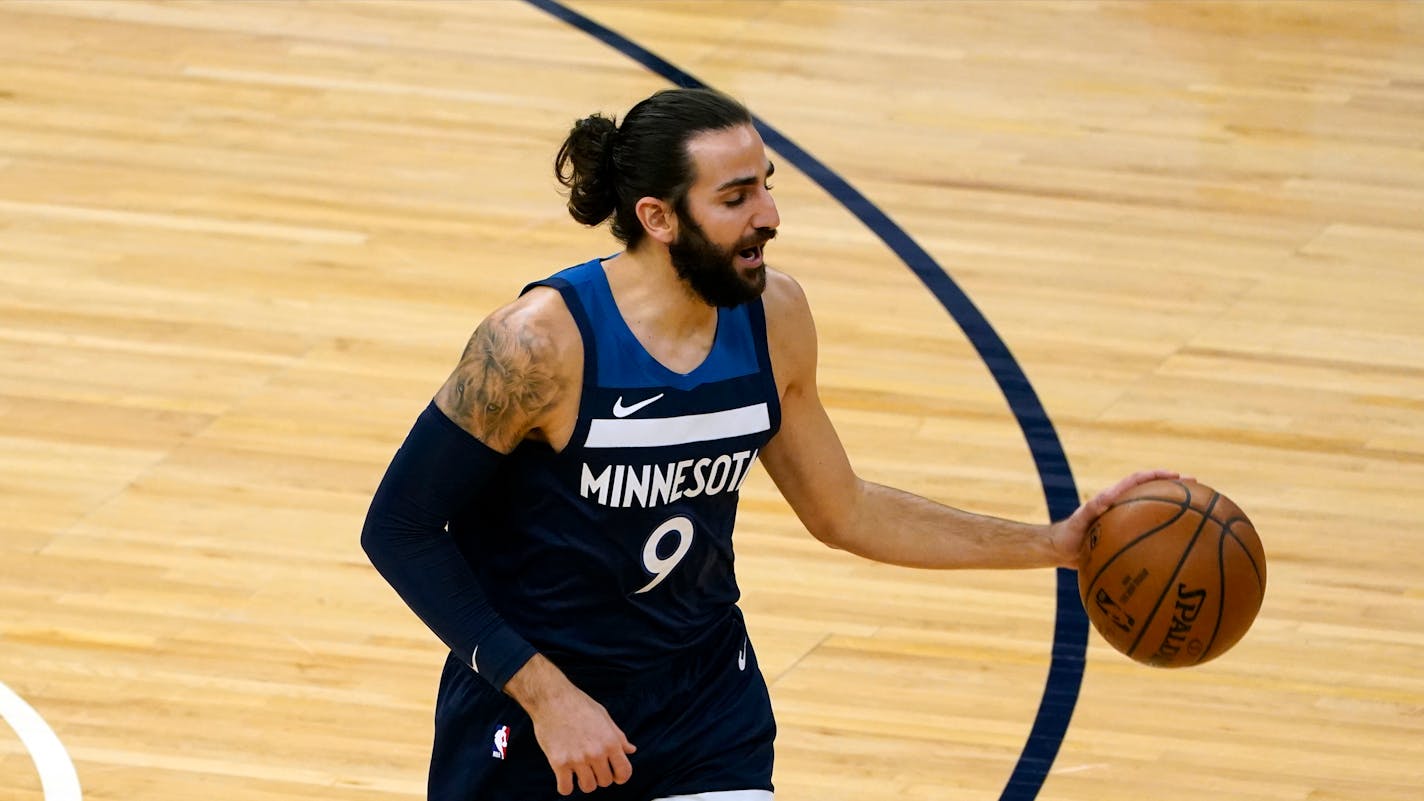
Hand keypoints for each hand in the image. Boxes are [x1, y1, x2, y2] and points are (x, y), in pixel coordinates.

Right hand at [505, 655, 636, 795]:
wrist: (551, 698)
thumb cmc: (579, 705)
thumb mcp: (604, 717)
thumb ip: (618, 736)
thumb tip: (631, 750)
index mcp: (610, 741)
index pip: (624, 772)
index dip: (620, 776)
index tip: (613, 775)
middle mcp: (596, 752)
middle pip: (605, 782)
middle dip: (600, 776)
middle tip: (591, 766)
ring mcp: (577, 759)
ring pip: (588, 787)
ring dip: (584, 781)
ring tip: (578, 770)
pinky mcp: (558, 763)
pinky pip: (566, 789)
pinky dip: (566, 786)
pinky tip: (564, 776)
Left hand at [1049, 469, 1184, 567]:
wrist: (1060, 550)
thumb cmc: (1068, 534)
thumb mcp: (1078, 521)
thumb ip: (1090, 509)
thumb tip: (1107, 498)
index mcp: (1113, 498)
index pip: (1138, 481)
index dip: (1157, 476)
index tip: (1177, 475)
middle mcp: (1122, 507)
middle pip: (1152, 492)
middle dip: (1173, 487)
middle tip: (1196, 488)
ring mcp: (1125, 521)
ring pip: (1154, 511)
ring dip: (1173, 509)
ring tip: (1197, 512)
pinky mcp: (1125, 535)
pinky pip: (1148, 532)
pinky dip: (1163, 534)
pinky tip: (1179, 547)